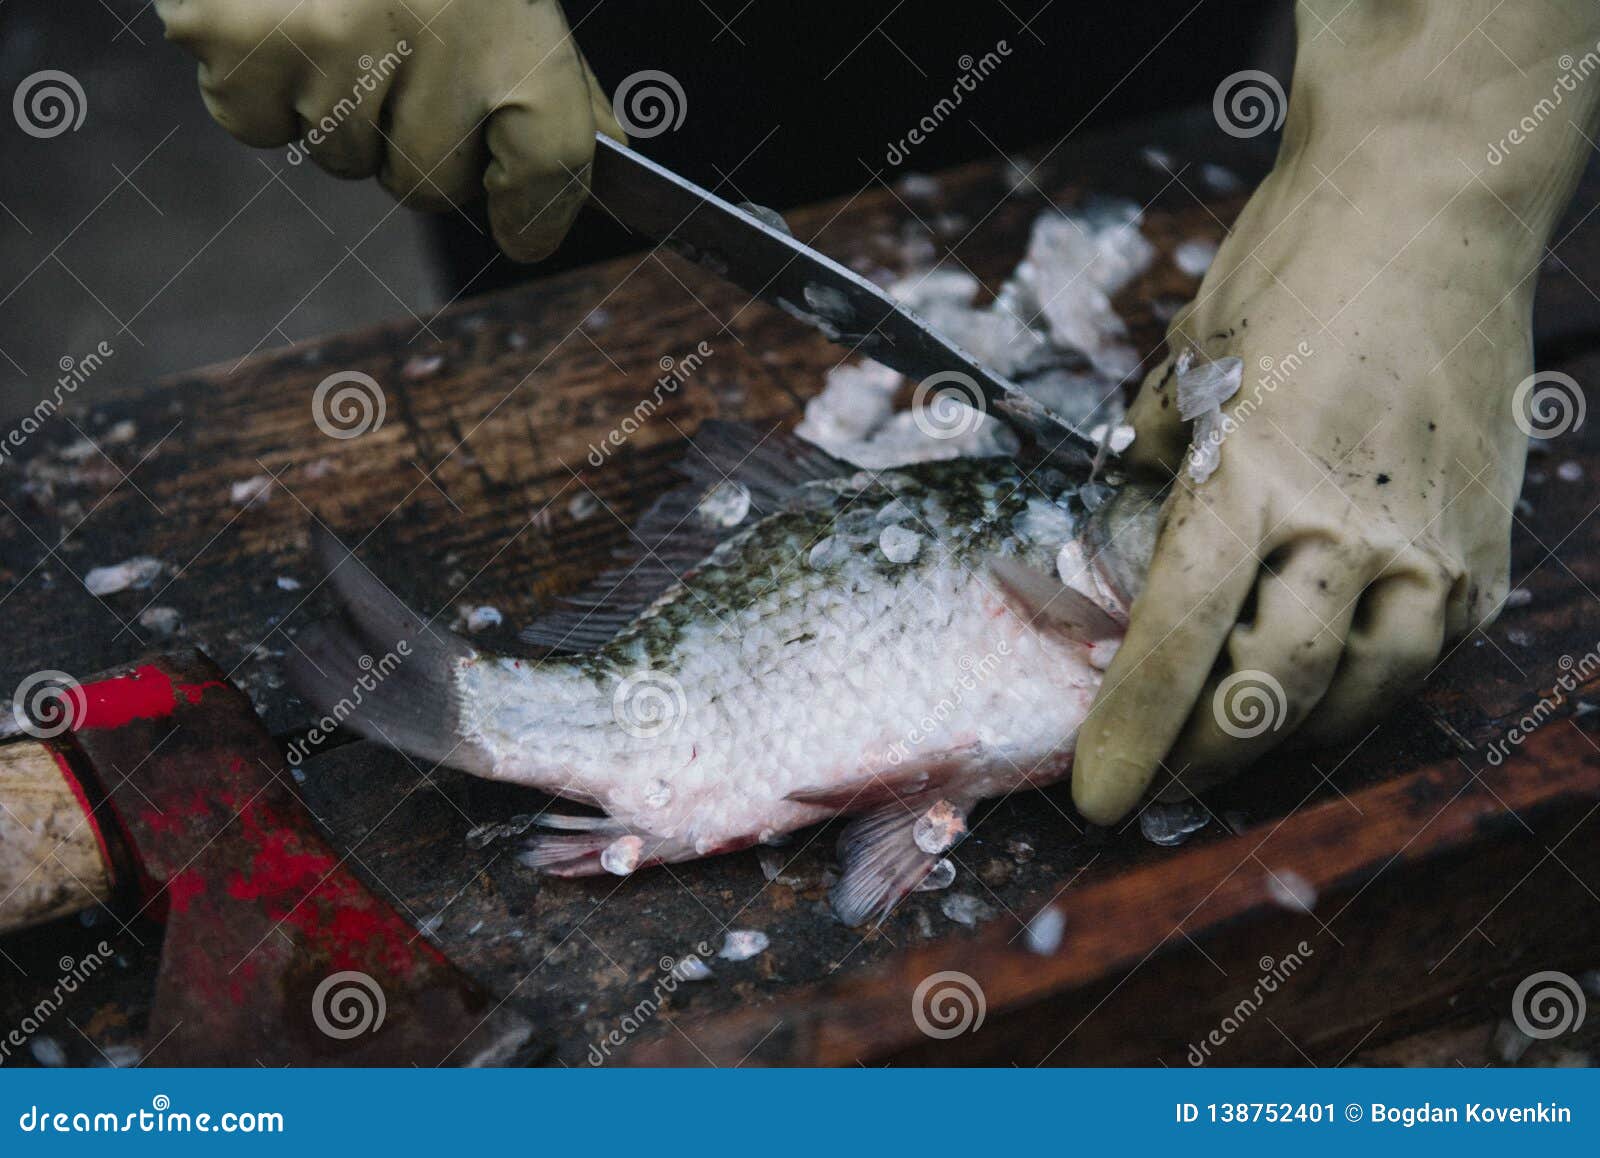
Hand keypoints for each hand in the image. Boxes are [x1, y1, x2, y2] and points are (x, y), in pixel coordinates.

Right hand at [156, 0, 623, 260]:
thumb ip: (554, 84)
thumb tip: (594, 170)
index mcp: (508, 12)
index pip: (551, 153)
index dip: (540, 209)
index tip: (526, 233)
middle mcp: (430, 30)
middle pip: (429, 183)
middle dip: (415, 146)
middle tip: (399, 62)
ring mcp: (330, 41)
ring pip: (343, 159)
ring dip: (338, 115)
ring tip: (336, 22)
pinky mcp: (236, 40)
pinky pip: (257, 125)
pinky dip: (259, 89)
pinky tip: (276, 19)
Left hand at [1072, 0, 1599, 823]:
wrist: (1432, 204)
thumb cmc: (1295, 269)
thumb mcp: (1189, 364)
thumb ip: (1158, 462)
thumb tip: (1129, 529)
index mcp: (1249, 477)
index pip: (1177, 636)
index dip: (1131, 728)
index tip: (1097, 793)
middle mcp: (1345, 525)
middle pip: (1271, 690)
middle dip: (1207, 753)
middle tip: (1163, 773)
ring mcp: (1428, 541)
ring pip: (1362, 695)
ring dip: (1292, 732)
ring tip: (1240, 737)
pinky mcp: (1483, 546)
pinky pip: (1423, 654)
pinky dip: (1367, 683)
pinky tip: (1327, 680)